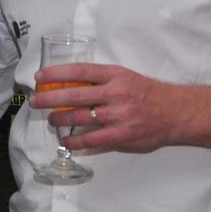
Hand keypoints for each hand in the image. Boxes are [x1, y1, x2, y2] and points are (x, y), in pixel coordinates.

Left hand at [30, 61, 178, 152]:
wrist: (175, 112)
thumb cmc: (146, 94)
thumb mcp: (125, 78)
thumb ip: (102, 81)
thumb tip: (70, 84)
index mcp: (115, 75)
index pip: (80, 71)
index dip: (57, 72)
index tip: (40, 76)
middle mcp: (115, 93)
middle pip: (74, 95)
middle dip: (50, 98)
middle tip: (35, 101)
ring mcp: (118, 116)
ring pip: (80, 117)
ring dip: (59, 119)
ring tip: (50, 119)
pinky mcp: (121, 135)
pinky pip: (91, 139)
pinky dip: (75, 140)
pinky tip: (66, 140)